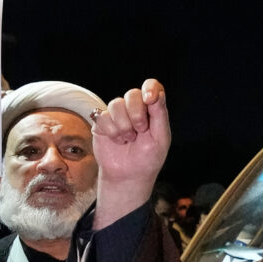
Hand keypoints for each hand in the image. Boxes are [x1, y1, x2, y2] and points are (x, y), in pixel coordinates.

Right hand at [93, 78, 169, 228]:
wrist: (128, 176)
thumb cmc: (148, 159)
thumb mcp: (160, 138)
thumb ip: (159, 114)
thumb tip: (158, 93)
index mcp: (151, 109)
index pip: (152, 86)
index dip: (150, 88)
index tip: (149, 99)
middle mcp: (134, 108)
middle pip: (132, 94)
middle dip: (136, 114)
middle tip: (140, 131)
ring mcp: (117, 114)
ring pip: (115, 104)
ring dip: (123, 126)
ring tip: (128, 139)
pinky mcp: (102, 122)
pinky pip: (102, 116)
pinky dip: (112, 131)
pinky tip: (117, 141)